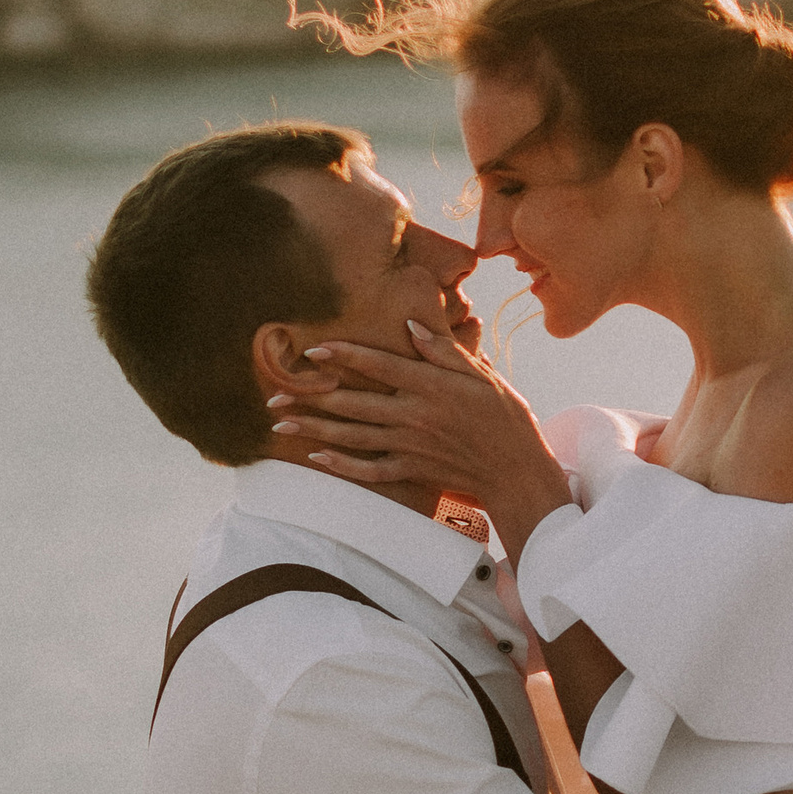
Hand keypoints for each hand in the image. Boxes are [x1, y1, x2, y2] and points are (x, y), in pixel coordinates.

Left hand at [266, 323, 571, 553]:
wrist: (518, 470)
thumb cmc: (505, 417)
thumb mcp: (483, 375)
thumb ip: (445, 350)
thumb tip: (411, 323)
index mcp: (431, 386)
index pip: (379, 365)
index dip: (343, 355)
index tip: (311, 350)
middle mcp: (414, 415)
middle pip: (352, 403)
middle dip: (310, 398)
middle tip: (274, 395)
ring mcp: (410, 445)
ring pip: (352, 436)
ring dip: (313, 430)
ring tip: (280, 425)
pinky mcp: (412, 470)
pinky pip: (369, 470)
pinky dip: (341, 465)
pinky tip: (315, 458)